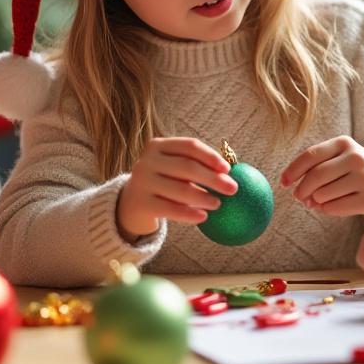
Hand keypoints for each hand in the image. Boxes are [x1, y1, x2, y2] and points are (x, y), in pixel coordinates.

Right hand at [116, 137, 237, 241]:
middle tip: (233, 189)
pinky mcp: (142, 203)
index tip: (228, 169)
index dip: (210, 156)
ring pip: (180, 190)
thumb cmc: (163, 182)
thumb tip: (231, 173)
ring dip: (203, 197)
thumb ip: (195, 165)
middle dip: (213, 178)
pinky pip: (171, 209)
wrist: (131, 203)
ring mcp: (142, 182)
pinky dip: (189, 214)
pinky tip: (204, 217)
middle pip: (187, 167)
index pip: (189, 146)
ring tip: (218, 204)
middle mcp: (148, 161)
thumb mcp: (172, 167)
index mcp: (158, 146)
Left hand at [280, 136, 363, 215]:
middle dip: (302, 189)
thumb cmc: (352, 168)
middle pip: (316, 176)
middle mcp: (356, 158)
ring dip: (314, 200)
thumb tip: (297, 192)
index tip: (283, 183)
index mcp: (344, 143)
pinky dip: (325, 209)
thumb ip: (315, 167)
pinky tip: (327, 206)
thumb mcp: (337, 157)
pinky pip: (335, 208)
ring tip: (316, 200)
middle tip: (298, 197)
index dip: (293, 170)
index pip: (311, 155)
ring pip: (324, 194)